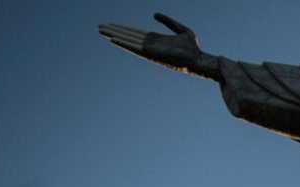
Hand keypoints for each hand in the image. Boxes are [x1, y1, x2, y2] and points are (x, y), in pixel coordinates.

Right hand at [98, 13, 217, 79]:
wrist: (199, 59)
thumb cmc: (193, 47)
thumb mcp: (181, 29)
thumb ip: (168, 21)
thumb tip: (154, 14)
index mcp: (156, 39)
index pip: (135, 33)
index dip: (123, 29)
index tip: (111, 25)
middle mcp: (150, 45)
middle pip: (128, 36)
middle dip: (114, 31)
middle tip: (99, 27)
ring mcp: (150, 49)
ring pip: (128, 41)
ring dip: (114, 36)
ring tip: (101, 31)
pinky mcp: (151, 54)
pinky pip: (134, 48)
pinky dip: (123, 43)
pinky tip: (113, 39)